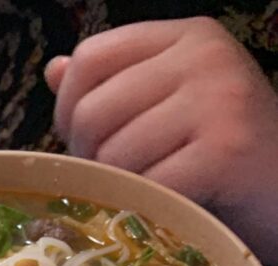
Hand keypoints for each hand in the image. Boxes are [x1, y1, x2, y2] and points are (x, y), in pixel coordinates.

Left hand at [46, 18, 277, 263]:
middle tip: (115, 180)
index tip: (83, 142)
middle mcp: (204, 56)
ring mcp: (218, 99)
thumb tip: (55, 71)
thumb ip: (115, 88)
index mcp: (186, 37)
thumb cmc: (225, 158)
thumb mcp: (169, 109)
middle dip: (88, 158)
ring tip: (145, 196)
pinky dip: (146, 209)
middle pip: (93, 110)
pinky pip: (148, 186)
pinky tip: (165, 211)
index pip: (92, 57)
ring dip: (118, 189)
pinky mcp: (226, 149)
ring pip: (115, 154)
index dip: (70, 108)